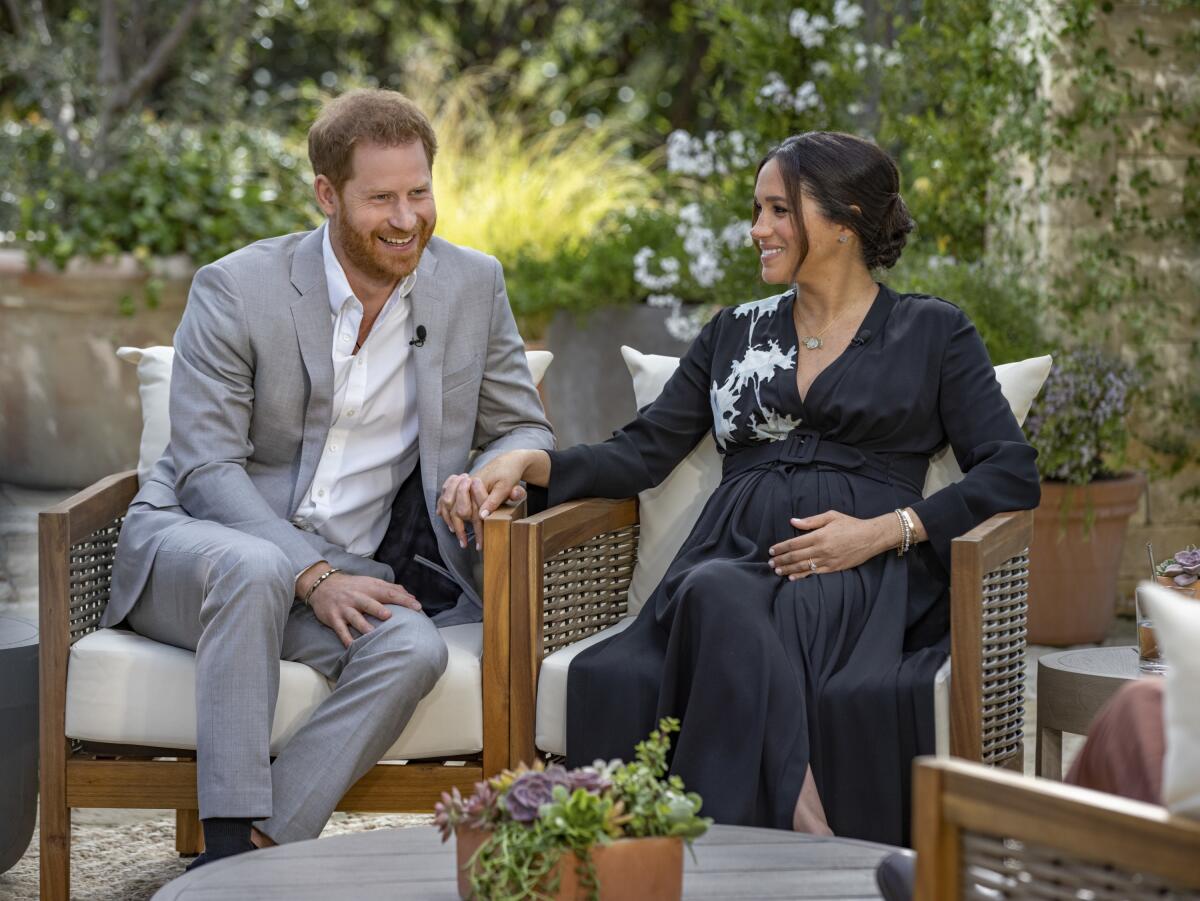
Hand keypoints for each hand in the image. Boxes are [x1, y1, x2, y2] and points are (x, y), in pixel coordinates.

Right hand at [305, 571, 420, 647]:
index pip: (389, 593)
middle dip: (379, 610)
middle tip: (390, 617)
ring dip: (363, 626)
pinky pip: (340, 630)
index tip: (418, 607)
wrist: (323, 585)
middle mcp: (357, 597)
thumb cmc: (353, 586)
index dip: (403, 599)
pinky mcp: (334, 618)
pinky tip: (352, 647)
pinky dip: (346, 638)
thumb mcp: (371, 582)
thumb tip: (411, 597)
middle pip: (370, 603)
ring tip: (372, 634)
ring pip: (355, 617)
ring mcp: (345, 608)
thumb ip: (391, 589)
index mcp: (369, 588)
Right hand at [436, 450, 549, 548]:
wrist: (508, 460)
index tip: (478, 545)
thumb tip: (482, 516)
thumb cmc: (509, 473)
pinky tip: (441, 515)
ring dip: (448, 518)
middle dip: (458, 527)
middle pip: (454, 508)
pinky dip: (442, 505)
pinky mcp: (462, 483)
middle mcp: (466, 484)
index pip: (469, 510)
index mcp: (475, 484)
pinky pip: (446, 494)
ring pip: (447, 502)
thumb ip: (495, 500)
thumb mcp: (506, 486)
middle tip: (463, 544)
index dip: (474, 529)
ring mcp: (462, 483)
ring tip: (454, 532)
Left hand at [767, 510, 894, 579]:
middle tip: (770, 563)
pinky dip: (802, 576)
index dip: (781, 548)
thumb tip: (793, 521)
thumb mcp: (831, 516)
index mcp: (819, 535)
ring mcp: (828, 560)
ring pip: (803, 567)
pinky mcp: (834, 568)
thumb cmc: (851, 524)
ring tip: (777, 571)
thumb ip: (810, 521)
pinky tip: (792, 578)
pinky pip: (815, 574)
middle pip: (796, 556)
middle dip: (781, 560)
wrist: (871, 537)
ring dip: (788, 569)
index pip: (794, 543)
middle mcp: (822, 549)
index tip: (771, 550)